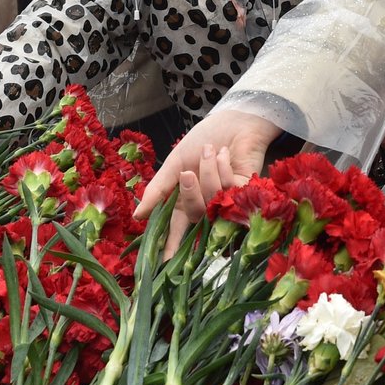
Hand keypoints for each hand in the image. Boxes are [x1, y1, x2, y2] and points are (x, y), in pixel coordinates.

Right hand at [134, 110, 280, 254]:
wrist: (232, 122)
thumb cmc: (201, 140)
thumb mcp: (174, 163)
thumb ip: (158, 189)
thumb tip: (138, 216)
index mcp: (185, 200)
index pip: (176, 229)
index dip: (170, 245)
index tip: (163, 263)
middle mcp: (205, 205)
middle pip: (195, 215)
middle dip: (190, 194)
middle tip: (188, 173)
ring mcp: (225, 200)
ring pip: (213, 201)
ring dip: (209, 173)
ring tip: (210, 150)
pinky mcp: (246, 193)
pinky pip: (231, 191)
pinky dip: (224, 169)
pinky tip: (225, 154)